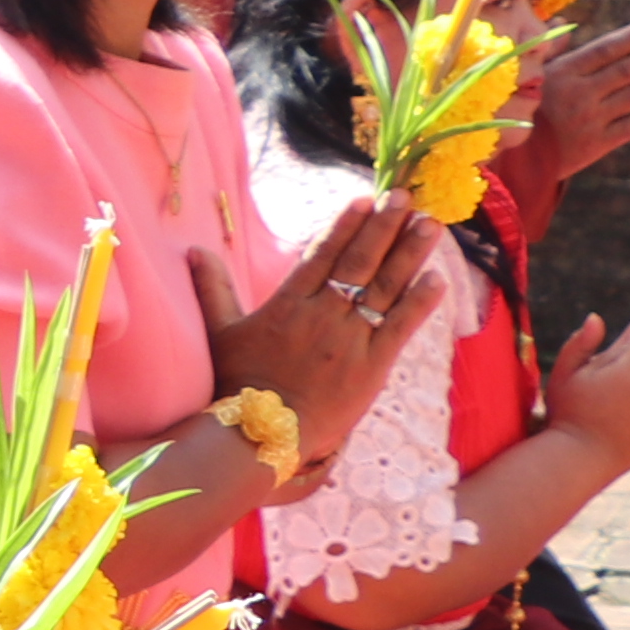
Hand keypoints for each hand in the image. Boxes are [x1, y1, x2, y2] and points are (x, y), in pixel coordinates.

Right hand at [197, 212, 447, 458]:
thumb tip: (193, 251)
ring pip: (385, 287)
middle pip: (360, 262)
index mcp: (289, 303)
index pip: (323, 254)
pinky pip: (401, 326)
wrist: (263, 431)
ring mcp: (352, 338)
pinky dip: (419, 302)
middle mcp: (324, 314)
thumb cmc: (236, 384)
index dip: (347, 225)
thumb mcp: (219, 333)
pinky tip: (437, 278)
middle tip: (405, 198)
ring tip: (430, 224)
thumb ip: (212, 288)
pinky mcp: (373, 366)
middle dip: (384, 226)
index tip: (366, 199)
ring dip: (409, 253)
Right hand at [539, 20, 629, 184]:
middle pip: (625, 72)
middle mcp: (579, 94)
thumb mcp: (531, 75)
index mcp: (563, 73)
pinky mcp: (598, 144)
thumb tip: (564, 20)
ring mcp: (590, 119)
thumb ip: (552, 48)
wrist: (517, 157)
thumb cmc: (526, 107)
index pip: (604, 50)